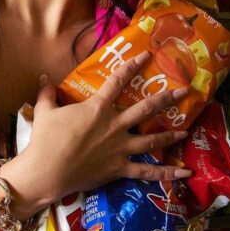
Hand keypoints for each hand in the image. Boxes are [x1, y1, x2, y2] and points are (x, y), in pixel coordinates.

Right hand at [1, 51, 191, 218]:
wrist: (47, 172)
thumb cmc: (45, 140)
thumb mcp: (44, 111)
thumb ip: (47, 92)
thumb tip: (44, 76)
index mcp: (98, 108)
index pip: (118, 81)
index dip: (133, 66)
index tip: (147, 55)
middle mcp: (114, 126)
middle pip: (146, 109)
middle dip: (166, 98)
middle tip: (184, 91)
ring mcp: (120, 148)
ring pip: (152, 139)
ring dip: (170, 134)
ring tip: (185, 131)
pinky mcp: (120, 169)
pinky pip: (147, 172)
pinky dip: (167, 174)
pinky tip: (184, 174)